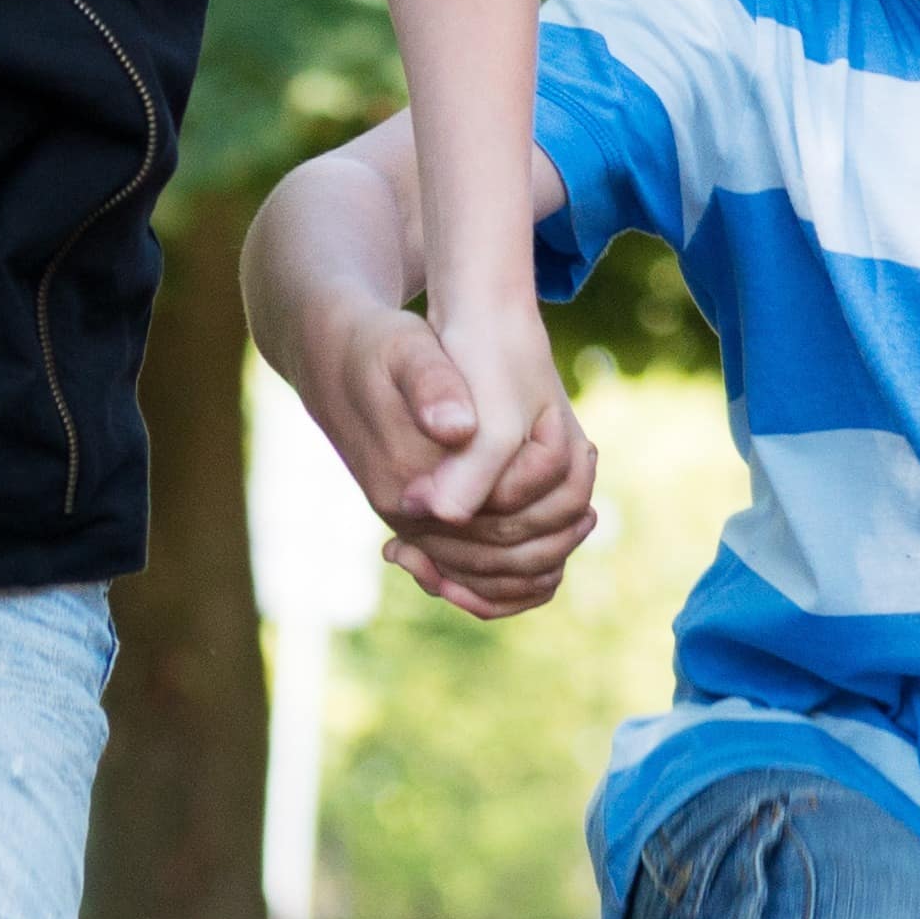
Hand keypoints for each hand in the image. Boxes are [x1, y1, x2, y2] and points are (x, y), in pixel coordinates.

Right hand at [297, 287, 598, 620]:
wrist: (330, 356)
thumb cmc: (379, 346)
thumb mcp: (407, 348)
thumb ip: (432, 386)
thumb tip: (459, 429)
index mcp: (407, 480)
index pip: (489, 525)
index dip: (542, 516)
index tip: (581, 485)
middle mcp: (403, 512)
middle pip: (487, 559)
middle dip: (544, 545)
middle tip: (589, 517)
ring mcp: (403, 518)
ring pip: (475, 572)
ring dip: (527, 563)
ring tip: (573, 525)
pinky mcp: (408, 514)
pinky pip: (459, 565)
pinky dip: (500, 568)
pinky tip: (537, 545)